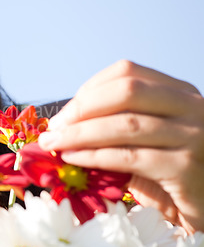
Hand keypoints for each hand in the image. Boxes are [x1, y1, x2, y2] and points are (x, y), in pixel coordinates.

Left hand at [38, 60, 203, 232]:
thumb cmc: (168, 174)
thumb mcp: (146, 139)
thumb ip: (116, 124)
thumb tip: (62, 125)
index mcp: (178, 92)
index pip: (127, 73)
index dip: (89, 90)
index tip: (64, 113)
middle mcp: (191, 106)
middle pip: (126, 91)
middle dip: (82, 109)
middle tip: (55, 128)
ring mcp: (193, 135)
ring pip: (125, 125)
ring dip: (80, 134)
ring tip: (55, 144)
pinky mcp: (186, 167)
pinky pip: (129, 157)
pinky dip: (94, 156)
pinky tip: (74, 159)